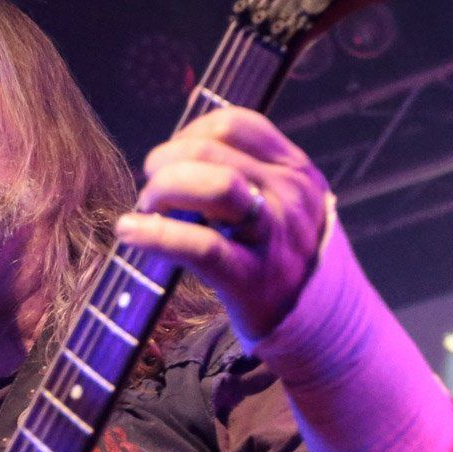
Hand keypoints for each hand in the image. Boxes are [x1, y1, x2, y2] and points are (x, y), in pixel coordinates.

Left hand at [113, 106, 330, 342]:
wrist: (323, 326)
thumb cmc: (287, 260)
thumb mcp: (286, 206)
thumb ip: (249, 176)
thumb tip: (179, 154)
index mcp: (295, 171)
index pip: (235, 124)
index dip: (190, 134)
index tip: (172, 158)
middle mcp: (289, 195)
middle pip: (212, 151)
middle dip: (166, 162)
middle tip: (151, 188)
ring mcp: (273, 236)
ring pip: (213, 187)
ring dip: (164, 189)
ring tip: (147, 208)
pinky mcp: (252, 278)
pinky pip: (200, 246)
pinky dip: (155, 235)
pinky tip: (130, 233)